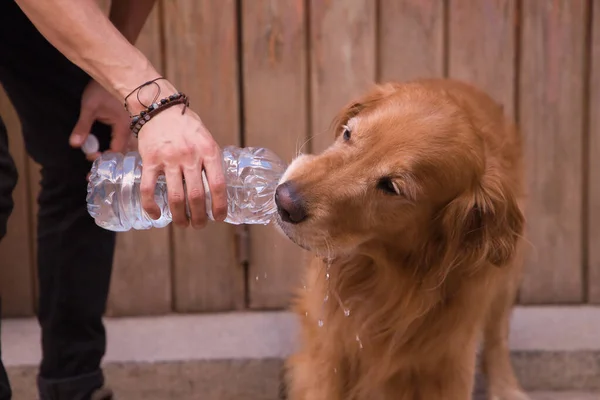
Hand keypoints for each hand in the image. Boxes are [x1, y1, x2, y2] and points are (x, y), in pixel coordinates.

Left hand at [69, 80, 131, 160]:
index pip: (116, 150)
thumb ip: (83, 127)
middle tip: (95, 161)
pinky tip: (111, 145)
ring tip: (103, 156)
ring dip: (117, 152)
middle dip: (111, 159)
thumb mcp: (89, 107)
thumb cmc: (102, 89)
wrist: (115, 72)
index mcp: (124, 127)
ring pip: (130, 145)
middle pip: (126, 151)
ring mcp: (134, 125)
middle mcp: (133, 128)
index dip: (103, 157)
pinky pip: (130, 138)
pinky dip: (120, 144)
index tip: (89, 155)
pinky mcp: (132, 121)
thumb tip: (75, 144)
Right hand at [135, 91, 226, 228]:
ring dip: (180, 216)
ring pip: (175, 196)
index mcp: (208, 151)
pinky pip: (148, 188)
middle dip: (200, 216)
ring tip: (183, 225)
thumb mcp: (207, 139)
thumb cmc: (187, 126)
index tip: (220, 218)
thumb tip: (217, 190)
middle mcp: (190, 156)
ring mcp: (169, 159)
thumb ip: (211, 161)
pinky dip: (151, 205)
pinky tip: (157, 215)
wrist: (160, 108)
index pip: (218, 185)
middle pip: (196, 196)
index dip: (220, 205)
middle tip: (200, 225)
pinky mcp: (150, 160)